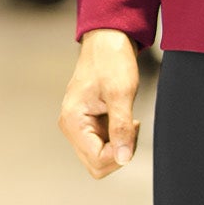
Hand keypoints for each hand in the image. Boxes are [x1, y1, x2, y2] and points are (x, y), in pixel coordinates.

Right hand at [59, 29, 141, 176]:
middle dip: (118, 152)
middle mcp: (71, 127)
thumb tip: (123, 158)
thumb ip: (121, 129)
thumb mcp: (121, 94)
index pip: (96, 159)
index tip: (132, 128)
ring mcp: (78, 126)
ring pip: (100, 157)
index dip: (119, 153)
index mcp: (73, 121)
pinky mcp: (88, 123)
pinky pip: (103, 144)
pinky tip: (123, 118)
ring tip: (127, 120)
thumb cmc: (112, 60)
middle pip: (96, 164)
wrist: (108, 40)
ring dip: (119, 144)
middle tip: (131, 125)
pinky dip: (118, 137)